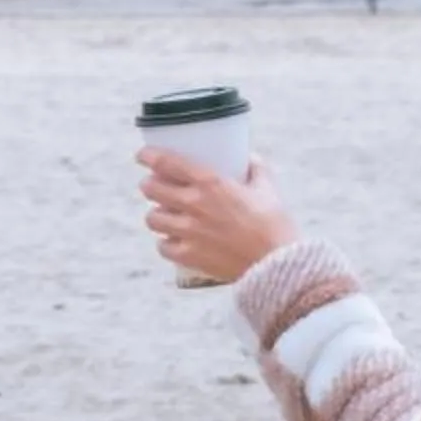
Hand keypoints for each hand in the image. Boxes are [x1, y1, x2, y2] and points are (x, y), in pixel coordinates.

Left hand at [137, 149, 297, 285]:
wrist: (277, 265)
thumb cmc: (275, 225)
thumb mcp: (268, 189)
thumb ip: (256, 168)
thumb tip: (249, 157)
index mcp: (211, 182)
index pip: (167, 163)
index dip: (149, 156)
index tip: (143, 155)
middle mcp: (195, 204)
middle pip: (151, 189)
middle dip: (149, 184)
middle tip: (154, 185)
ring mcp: (189, 232)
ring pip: (152, 218)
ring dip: (156, 214)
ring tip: (164, 214)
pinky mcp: (189, 256)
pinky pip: (162, 246)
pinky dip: (166, 242)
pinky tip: (173, 240)